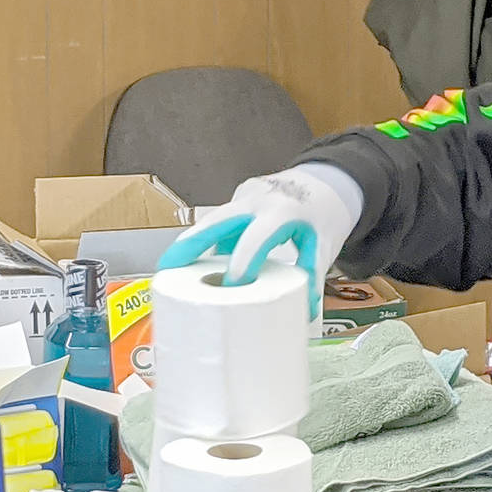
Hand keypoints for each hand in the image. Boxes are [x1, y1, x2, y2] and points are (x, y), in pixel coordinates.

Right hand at [156, 164, 362, 317]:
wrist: (325, 180)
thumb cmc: (323, 215)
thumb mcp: (325, 244)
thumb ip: (312, 274)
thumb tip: (305, 311)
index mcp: (281, 211)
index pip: (254, 238)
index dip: (241, 264)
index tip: (230, 288)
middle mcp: (256, 200)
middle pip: (215, 221)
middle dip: (189, 244)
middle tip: (167, 268)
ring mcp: (243, 197)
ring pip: (210, 221)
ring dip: (189, 243)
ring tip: (167, 270)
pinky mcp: (237, 200)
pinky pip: (220, 223)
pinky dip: (206, 241)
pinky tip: (193, 264)